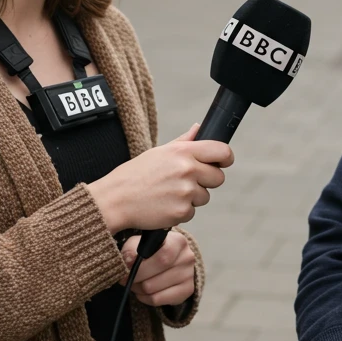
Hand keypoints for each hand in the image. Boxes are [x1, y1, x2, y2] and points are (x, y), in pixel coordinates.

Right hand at [87, 125, 232, 232]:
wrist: (115, 199)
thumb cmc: (135, 174)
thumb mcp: (159, 152)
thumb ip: (184, 141)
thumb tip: (199, 128)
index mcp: (183, 151)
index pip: (222, 151)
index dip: (226, 158)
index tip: (223, 162)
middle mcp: (187, 169)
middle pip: (218, 178)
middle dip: (207, 181)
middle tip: (186, 182)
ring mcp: (186, 191)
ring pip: (204, 197)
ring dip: (192, 198)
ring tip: (169, 193)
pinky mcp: (181, 211)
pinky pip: (192, 212)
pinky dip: (181, 211)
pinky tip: (164, 205)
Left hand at [120, 231, 195, 306]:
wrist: (171, 258)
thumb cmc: (152, 249)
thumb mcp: (140, 242)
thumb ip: (131, 249)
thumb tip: (128, 261)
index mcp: (178, 241)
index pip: (162, 258)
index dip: (140, 267)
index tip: (126, 269)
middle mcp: (187, 258)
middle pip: (155, 277)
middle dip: (135, 280)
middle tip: (125, 278)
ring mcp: (189, 276)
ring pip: (153, 291)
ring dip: (138, 289)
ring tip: (134, 283)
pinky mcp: (187, 290)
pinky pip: (157, 301)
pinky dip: (145, 298)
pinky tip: (143, 291)